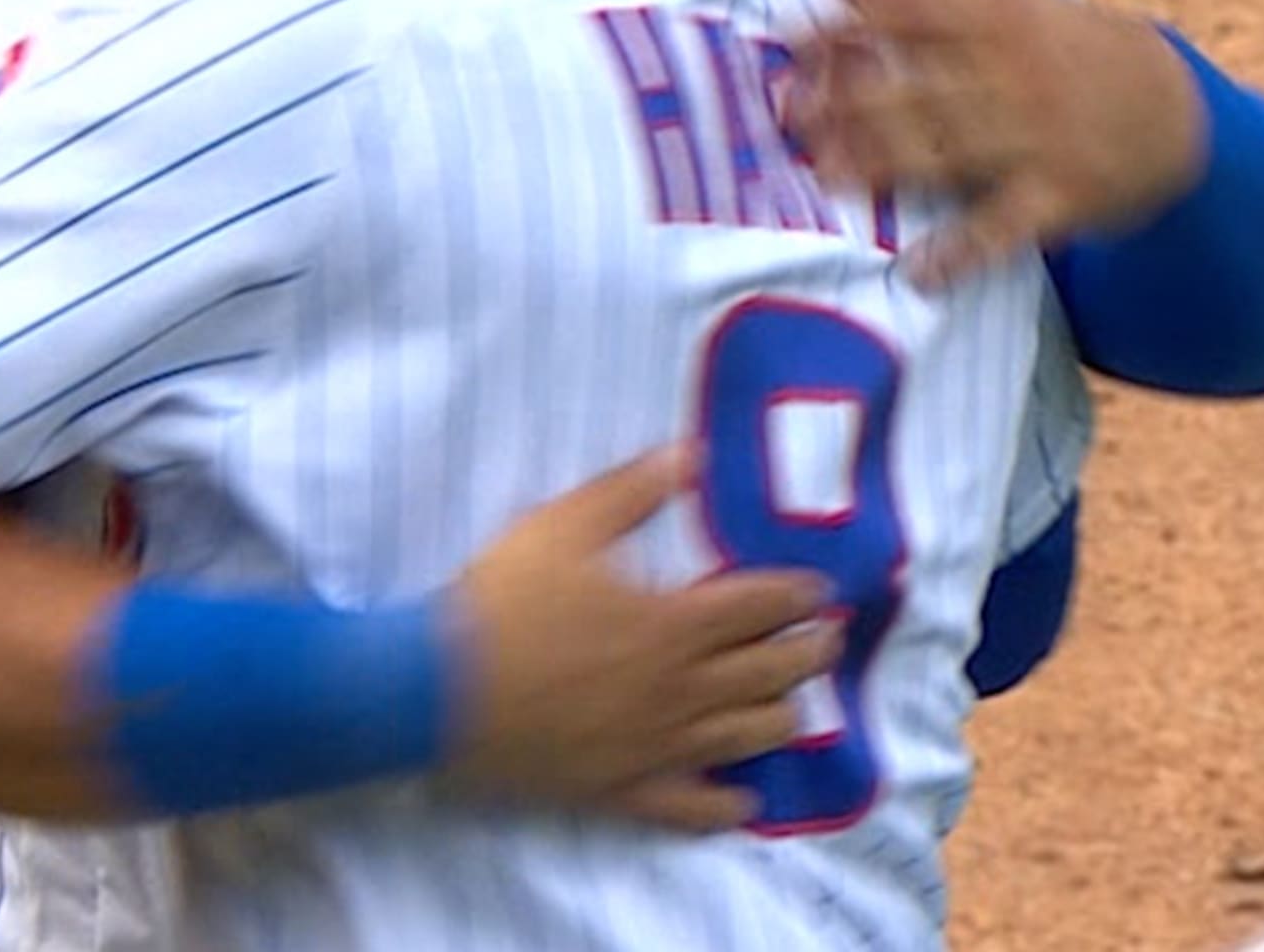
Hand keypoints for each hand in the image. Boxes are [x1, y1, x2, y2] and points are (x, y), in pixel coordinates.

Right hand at [445, 445, 837, 831]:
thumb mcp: (563, 523)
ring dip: (784, 718)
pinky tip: (744, 799)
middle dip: (812, 654)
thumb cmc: (500, 601)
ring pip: (747, 739)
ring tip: (798, 705)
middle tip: (829, 641)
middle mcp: (681, 689)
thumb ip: (631, 489)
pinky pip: (690, 808)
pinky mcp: (624, 790)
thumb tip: (690, 455)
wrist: (434, 691)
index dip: (800, 596)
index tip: (821, 590)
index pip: (762, 606)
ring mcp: (657, 747)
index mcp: (673, 622)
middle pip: (772, 673)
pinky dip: (725, 805)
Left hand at [788, 0, 1209, 289]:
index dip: (847, 23)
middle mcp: (1016, 74)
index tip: (785, 32)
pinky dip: (962, 252)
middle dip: (852, 98)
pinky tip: (918, 272)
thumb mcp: (1006, 5)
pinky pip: (1004, 228)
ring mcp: (1039, 139)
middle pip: (922, 86)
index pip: (911, 16)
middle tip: (786, 111)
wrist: (1174, 110)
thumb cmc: (1067, 49)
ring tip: (828, 176)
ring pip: (950, 152)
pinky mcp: (1059, 198)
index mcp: (1000, 18)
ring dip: (885, 164)